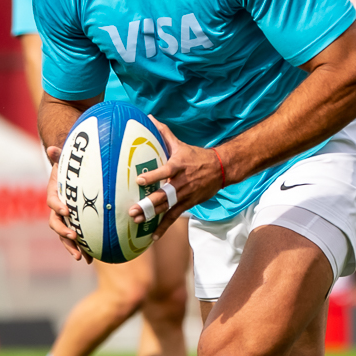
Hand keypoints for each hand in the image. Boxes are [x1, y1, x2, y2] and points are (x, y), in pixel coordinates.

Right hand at [45, 146, 92, 262]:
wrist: (72, 178)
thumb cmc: (70, 169)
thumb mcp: (66, 161)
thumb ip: (60, 156)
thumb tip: (52, 148)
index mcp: (55, 195)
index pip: (53, 202)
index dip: (58, 206)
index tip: (66, 211)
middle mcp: (58, 210)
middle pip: (56, 224)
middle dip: (64, 232)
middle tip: (74, 237)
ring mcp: (66, 220)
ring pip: (65, 236)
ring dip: (72, 247)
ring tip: (81, 257)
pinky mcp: (75, 226)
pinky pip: (78, 240)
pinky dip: (84, 249)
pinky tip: (92, 259)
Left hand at [128, 119, 223, 238]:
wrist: (221, 169)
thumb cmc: (197, 156)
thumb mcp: (181, 144)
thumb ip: (164, 133)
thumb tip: (150, 118)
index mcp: (178, 166)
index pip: (165, 171)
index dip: (152, 176)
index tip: (139, 180)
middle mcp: (181, 183)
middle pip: (164, 195)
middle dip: (148, 204)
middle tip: (133, 210)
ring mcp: (185, 195)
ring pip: (167, 208)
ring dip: (151, 216)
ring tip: (137, 220)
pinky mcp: (188, 204)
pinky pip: (174, 217)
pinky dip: (164, 227)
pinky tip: (153, 236)